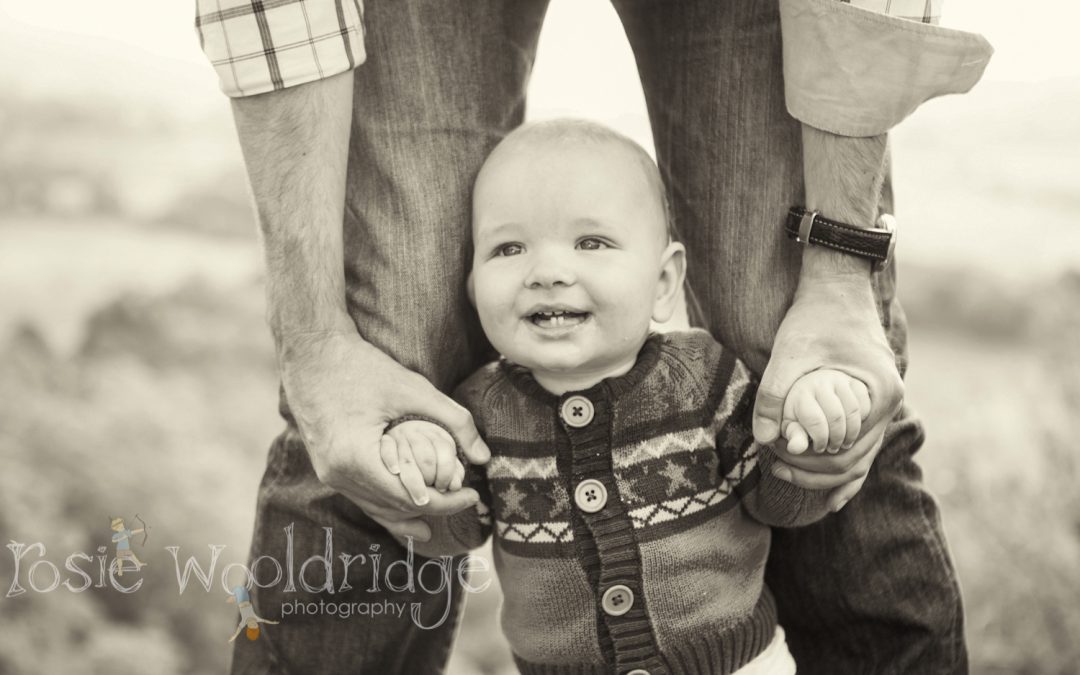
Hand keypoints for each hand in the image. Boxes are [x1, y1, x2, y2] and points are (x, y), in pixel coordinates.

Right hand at [279, 329, 489, 539]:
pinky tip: (407, 514)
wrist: (310, 352)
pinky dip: (387, 504)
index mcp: (357, 459)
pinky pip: (362, 496)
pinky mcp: (327, 468)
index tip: (472, 495)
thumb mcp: (413, 389)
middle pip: (394, 508)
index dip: (446, 503)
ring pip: (376, 507)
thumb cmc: (360, 366)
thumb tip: (484, 456)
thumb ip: (454, 421)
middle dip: (433, 507)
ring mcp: (329, 474)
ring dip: (409, 512)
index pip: (411, 498)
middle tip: (465, 499)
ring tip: (442, 515)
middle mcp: (338, 475)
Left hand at [753, 270, 903, 510]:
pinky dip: (847, 468)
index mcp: (880, 395)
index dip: (811, 464)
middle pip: (856, 460)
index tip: (777, 462)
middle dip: (816, 473)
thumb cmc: (815, 315)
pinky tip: (832, 495)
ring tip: (787, 475)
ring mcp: (884, 403)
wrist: (837, 285)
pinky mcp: (872, 400)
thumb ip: (776, 393)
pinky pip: (862, 443)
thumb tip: (763, 438)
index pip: (847, 451)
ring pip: (860, 456)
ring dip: (827, 472)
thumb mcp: (790, 352)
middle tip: (777, 471)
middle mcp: (890, 404)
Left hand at [782, 369, 870, 454]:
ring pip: (853, 411)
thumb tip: (795, 448)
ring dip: (852, 433)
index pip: (815, 421)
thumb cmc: (801, 414)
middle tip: (833, 449)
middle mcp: (820, 383)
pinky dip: (862, 420)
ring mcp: (839, 380)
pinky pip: (865, 404)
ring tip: (845, 444)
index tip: (819, 448)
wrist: (811, 391)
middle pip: (836, 417)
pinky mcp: (854, 382)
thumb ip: (794, 436)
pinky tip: (852, 428)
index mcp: (801, 395)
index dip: (820, 440)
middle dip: (837, 439)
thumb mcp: (792, 426)